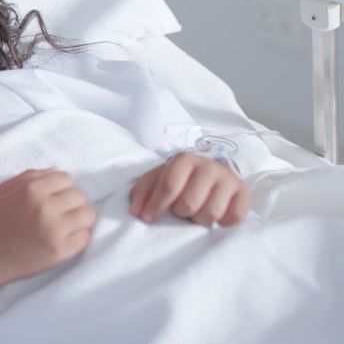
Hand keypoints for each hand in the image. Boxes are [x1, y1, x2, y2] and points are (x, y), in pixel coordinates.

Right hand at [0, 169, 95, 287]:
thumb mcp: (3, 191)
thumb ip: (29, 176)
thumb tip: (57, 171)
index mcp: (30, 190)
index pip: (66, 178)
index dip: (61, 188)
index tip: (55, 198)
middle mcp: (45, 207)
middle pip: (80, 196)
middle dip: (71, 203)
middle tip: (59, 213)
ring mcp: (55, 230)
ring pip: (88, 215)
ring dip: (79, 220)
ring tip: (65, 226)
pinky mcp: (61, 250)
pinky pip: (85, 237)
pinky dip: (78, 238)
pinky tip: (63, 239)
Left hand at [129, 152, 250, 225]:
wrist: (211, 172)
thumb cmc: (180, 179)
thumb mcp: (157, 179)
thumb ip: (143, 193)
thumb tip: (136, 212)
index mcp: (185, 160)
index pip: (169, 187)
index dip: (156, 206)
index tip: (148, 218)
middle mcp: (210, 166)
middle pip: (189, 203)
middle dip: (180, 212)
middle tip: (181, 210)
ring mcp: (229, 179)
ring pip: (211, 213)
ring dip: (200, 219)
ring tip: (197, 212)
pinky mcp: (245, 193)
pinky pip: (235, 217)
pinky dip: (223, 222)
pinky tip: (216, 216)